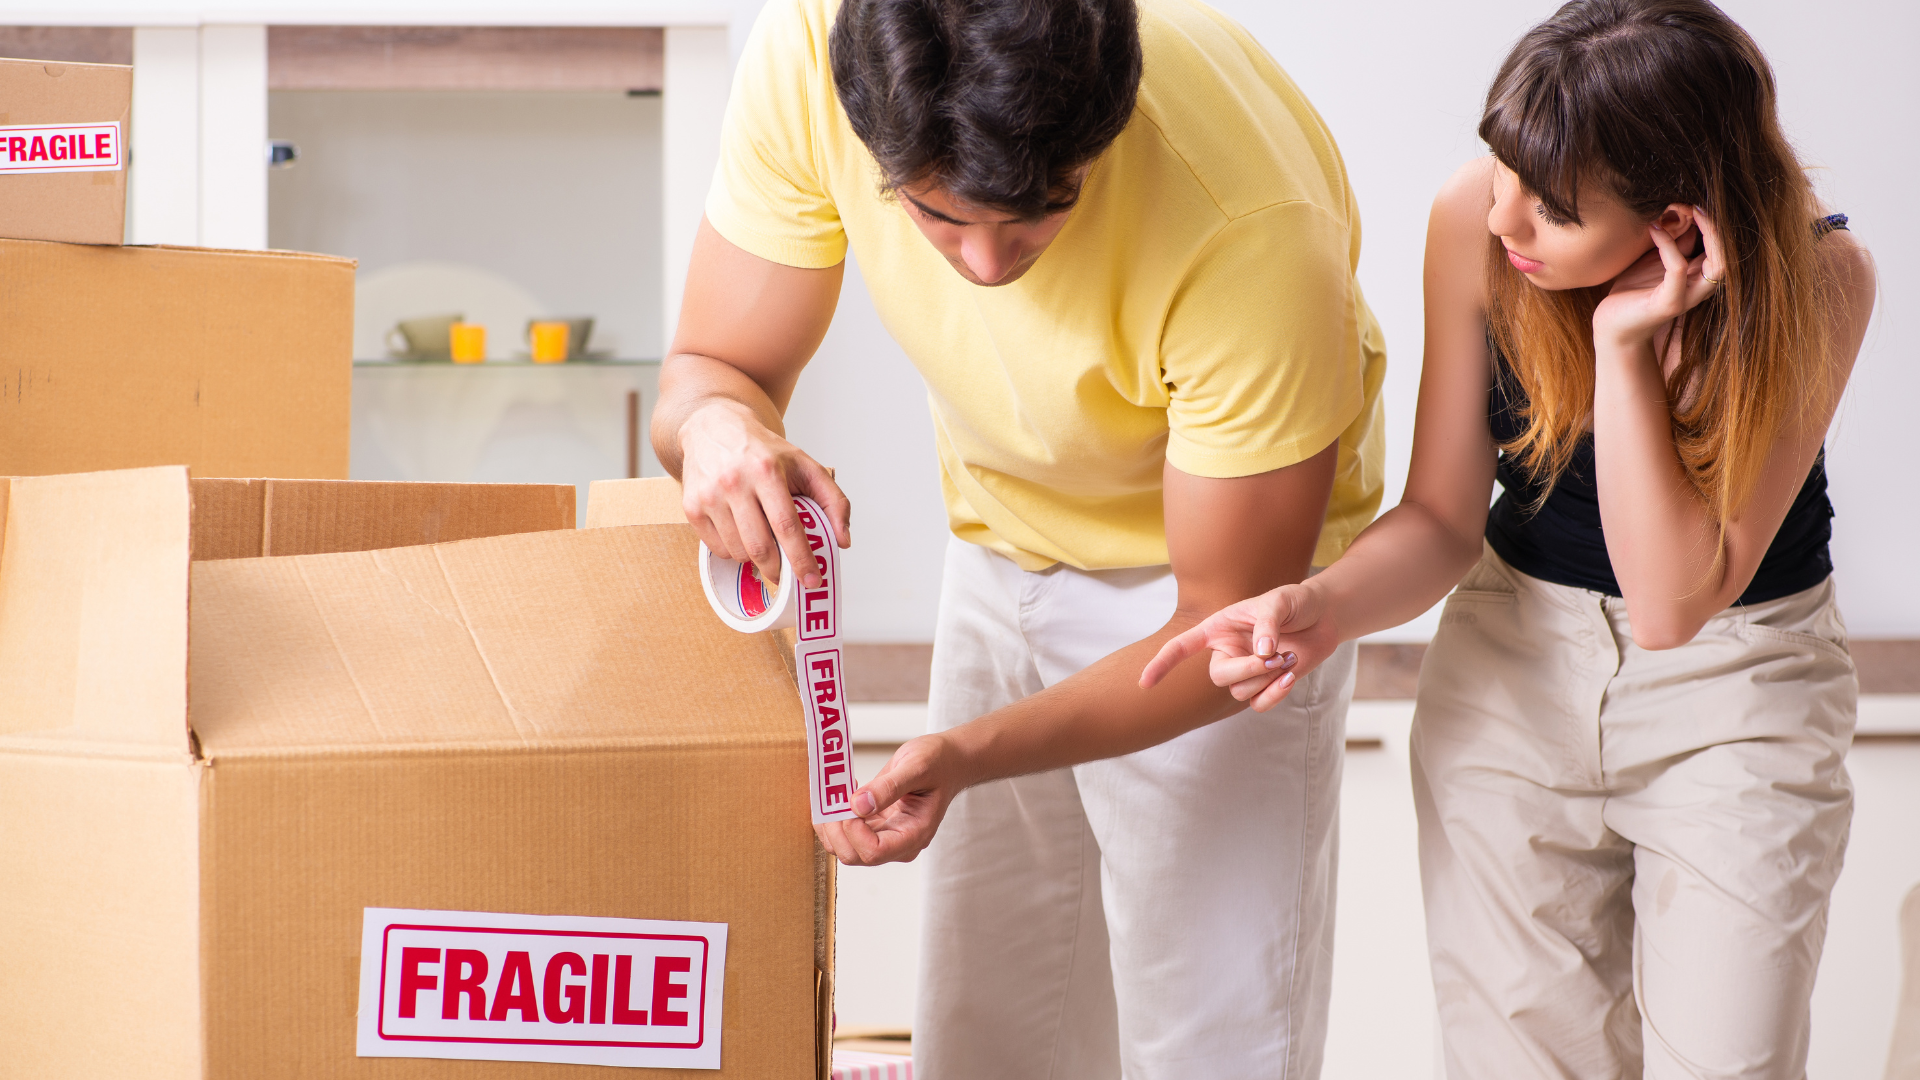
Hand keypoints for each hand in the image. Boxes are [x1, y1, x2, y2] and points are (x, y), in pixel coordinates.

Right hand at [678, 400, 851, 588]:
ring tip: (763, 541)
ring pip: (738, 552)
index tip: (812, 579)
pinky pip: (718, 549)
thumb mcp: (805, 465)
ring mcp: (709, 496)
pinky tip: (742, 533)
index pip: (787, 526)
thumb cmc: (763, 451)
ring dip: (755, 559)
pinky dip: (734, 551)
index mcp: (767, 471)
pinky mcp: (691, 506)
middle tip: (787, 574)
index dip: (801, 558)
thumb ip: (833, 500)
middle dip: (778, 569)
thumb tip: (842, 540)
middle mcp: (735, 482)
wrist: (715, 428)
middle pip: (759, 546)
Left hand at [814, 734, 966, 865]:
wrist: (947, 761)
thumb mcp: (917, 767)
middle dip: (836, 829)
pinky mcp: (873, 826)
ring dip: (830, 824)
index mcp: (914, 834)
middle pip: (854, 854)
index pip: (875, 852)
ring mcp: (885, 836)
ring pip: (844, 846)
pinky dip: (832, 817)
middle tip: (832, 798)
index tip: (849, 804)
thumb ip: (889, 787)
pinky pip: (845, 832)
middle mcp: (898, 842)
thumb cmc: (940, 764)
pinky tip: (836, 795)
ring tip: (832, 793)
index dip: (854, 832)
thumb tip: (858, 805)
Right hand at [1139, 580, 1338, 711]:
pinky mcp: (1264, 686)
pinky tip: (1289, 676)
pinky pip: (1258, 704)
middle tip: (1273, 657)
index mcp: (1218, 628)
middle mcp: (1226, 651)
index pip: (1182, 647)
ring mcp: (1245, 671)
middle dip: (1245, 670)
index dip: (1162, 665)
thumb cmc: (1295, 602)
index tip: (1144, 684)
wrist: (1324, 617)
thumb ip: (1267, 624)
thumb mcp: (1279, 601)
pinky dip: (1275, 694)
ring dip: (1266, 678)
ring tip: (1288, 658)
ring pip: (1239, 692)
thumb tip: (1261, 653)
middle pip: (1218, 676)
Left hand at [1592, 209, 1724, 351]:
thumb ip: (1675, 244)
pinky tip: (1654, 230)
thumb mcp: (1656, 262)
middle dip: (1719, 226)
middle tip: (1697, 204)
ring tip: (1685, 211)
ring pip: (1717, 264)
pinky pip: (1678, 269)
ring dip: (1707, 233)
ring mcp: (1686, 297)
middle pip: (1728, 253)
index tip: (1698, 202)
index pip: (1723, 247)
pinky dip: (1669, 246)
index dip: (1716, 224)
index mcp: (1699, 276)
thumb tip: (1685, 215)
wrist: (1612, 326)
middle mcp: (1699, 288)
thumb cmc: (1632, 293)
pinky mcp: (1668, 304)